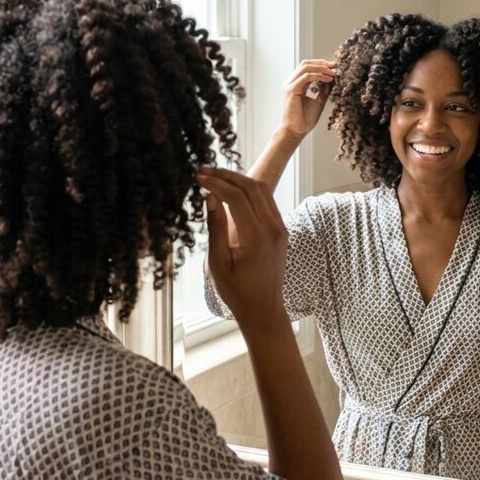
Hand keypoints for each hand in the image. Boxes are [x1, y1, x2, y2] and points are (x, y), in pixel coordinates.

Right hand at [197, 166, 287, 328]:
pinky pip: (267, 201)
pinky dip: (249, 190)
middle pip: (251, 187)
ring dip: (239, 179)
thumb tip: (210, 197)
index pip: (236, 197)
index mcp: (256, 237)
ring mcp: (280, 227)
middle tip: (204, 170)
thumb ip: (215, 228)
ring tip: (216, 175)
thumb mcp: (218, 262)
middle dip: (226, 175)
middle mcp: (273, 228)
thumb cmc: (236, 291)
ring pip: (262, 190)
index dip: (216, 183)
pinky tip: (232, 189)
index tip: (198, 177)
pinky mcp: (281, 230)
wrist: (263, 309)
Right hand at [279, 59, 336, 137]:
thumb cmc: (304, 119)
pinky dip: (318, 76)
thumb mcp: (318, 101)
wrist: (296, 131)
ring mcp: (289, 85)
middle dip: (321, 63)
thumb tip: (332, 80)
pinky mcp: (291, 90)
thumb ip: (324, 90)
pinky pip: (306, 77)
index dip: (321, 65)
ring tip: (333, 72)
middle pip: (305, 63)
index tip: (334, 67)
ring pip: (305, 67)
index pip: (307, 67)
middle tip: (335, 66)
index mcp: (295, 84)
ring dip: (321, 68)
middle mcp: (291, 82)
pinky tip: (328, 79)